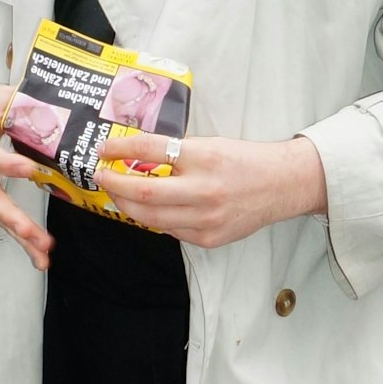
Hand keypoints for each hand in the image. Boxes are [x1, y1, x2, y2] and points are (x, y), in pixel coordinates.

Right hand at [0, 85, 51, 270]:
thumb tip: (54, 107)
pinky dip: (21, 243)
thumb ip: (19, 102)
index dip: (6, 164)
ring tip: (43, 252)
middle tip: (28, 230)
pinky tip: (40, 258)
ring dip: (20, 237)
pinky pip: (1, 223)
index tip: (29, 169)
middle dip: (10, 216)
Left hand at [92, 132, 327, 246]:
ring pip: (150, 217)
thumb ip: (176, 153)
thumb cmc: (244, 161)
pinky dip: (152, 219)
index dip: (120, 149)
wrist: (281, 186)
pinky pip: (169, 230)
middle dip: (114, 184)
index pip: (150, 150)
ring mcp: (206, 219)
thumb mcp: (210, 145)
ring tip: (117, 193)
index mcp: (204, 158)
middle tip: (101, 176)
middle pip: (143, 192)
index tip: (103, 150)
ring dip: (126, 205)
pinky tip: (146, 209)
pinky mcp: (208, 238)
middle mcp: (204, 190)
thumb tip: (135, 158)